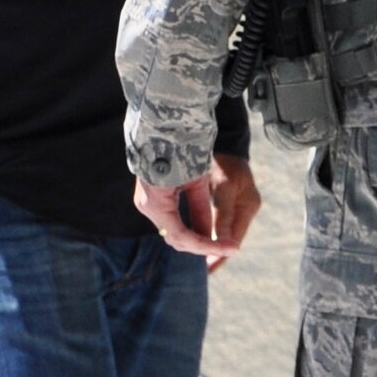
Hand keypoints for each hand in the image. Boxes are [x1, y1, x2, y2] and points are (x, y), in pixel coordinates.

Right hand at [132, 156, 260, 269]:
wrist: (160, 128)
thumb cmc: (180, 151)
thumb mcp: (197, 181)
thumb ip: (202, 210)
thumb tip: (212, 236)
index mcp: (157, 203)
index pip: (183, 236)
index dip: (208, 245)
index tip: (231, 247)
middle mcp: (147, 207)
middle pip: (177, 239)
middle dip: (203, 246)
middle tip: (228, 247)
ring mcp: (146, 203)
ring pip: (173, 233)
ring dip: (196, 238)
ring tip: (222, 242)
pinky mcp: (150, 199)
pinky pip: (171, 222)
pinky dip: (188, 228)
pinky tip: (207, 231)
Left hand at [206, 153, 261, 266]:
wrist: (226, 145)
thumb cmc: (224, 162)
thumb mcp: (224, 187)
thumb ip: (222, 215)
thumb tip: (219, 242)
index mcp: (248, 206)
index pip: (235, 237)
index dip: (222, 253)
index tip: (209, 267)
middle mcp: (246, 209)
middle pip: (230, 239)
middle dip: (216, 253)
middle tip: (204, 270)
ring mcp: (239, 206)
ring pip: (224, 233)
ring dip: (212, 245)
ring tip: (200, 260)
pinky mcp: (229, 202)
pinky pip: (219, 224)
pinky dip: (209, 233)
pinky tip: (199, 240)